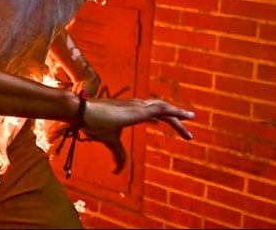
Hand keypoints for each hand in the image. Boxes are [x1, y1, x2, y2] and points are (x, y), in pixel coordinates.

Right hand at [49, 96, 194, 174]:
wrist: (84, 113)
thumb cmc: (94, 124)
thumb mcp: (110, 142)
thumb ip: (117, 155)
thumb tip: (117, 171)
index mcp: (130, 111)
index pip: (149, 113)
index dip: (158, 119)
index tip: (161, 124)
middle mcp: (137, 105)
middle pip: (160, 111)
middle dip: (174, 121)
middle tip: (187, 134)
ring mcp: (139, 105)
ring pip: (165, 109)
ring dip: (179, 116)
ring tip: (192, 124)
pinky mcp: (141, 109)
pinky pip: (164, 109)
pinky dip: (178, 112)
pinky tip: (189, 116)